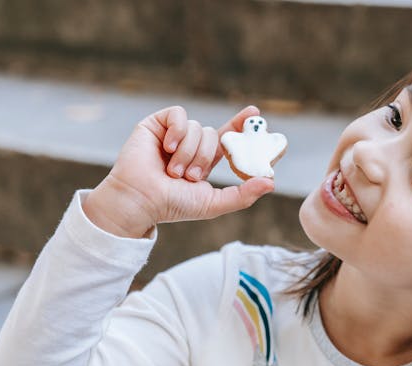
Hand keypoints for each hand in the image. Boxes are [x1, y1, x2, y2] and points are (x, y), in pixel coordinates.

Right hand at [83, 106, 274, 237]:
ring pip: (196, 128)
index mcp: (203, 160)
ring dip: (187, 153)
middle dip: (203, 158)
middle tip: (188, 177)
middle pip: (212, 134)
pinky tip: (167, 148)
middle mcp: (189, 145)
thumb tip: (270, 183)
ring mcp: (172, 133)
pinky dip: (177, 132)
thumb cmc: (172, 205)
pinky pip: (179, 115)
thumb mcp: (212, 203)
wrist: (141, 200)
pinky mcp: (156, 124)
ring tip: (171, 171)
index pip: (226, 137)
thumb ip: (242, 195)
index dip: (240, 124)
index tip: (255, 115)